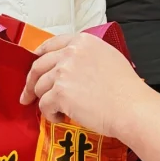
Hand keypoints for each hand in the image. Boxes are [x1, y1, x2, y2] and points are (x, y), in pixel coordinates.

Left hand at [21, 33, 154, 139]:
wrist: (131, 107)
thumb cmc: (126, 88)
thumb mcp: (109, 58)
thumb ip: (86, 56)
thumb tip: (71, 66)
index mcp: (83, 41)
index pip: (51, 44)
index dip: (39, 57)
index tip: (34, 66)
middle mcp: (70, 53)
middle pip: (38, 66)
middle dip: (31, 83)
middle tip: (27, 96)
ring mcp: (63, 72)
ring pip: (39, 87)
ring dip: (45, 102)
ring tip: (57, 112)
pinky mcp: (59, 93)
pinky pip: (44, 105)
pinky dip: (50, 115)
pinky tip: (61, 118)